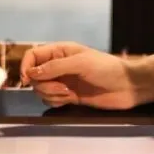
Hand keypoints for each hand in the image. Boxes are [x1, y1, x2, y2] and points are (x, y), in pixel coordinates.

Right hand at [20, 42, 139, 109]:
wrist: (127, 87)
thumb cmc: (107, 69)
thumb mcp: (80, 63)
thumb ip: (55, 67)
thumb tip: (32, 73)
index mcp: (60, 51)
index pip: (32, 56)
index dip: (26, 67)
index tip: (27, 80)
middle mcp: (58, 65)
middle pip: (34, 76)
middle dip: (43, 85)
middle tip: (62, 88)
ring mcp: (63, 81)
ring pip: (41, 90)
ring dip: (51, 94)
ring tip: (69, 93)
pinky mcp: (68, 96)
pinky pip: (51, 100)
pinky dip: (57, 102)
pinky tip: (71, 99)